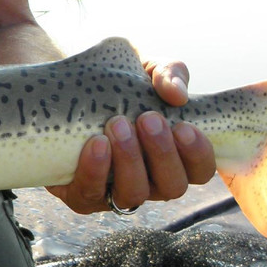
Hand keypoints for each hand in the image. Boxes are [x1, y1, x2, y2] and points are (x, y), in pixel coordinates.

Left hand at [46, 59, 215, 213]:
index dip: (198, 154)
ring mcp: (118, 193)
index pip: (200, 171)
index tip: (184, 126)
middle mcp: (152, 181)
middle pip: (172, 186)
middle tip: (148, 118)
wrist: (65, 93)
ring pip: (134, 193)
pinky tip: (96, 143)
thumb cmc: (118, 85)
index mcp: (175, 157)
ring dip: (129, 160)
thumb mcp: (146, 70)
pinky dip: (95, 171)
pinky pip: (91, 196)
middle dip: (162, 152)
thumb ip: (168, 73)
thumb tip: (177, 94)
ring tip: (118, 124)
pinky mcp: (83, 196)